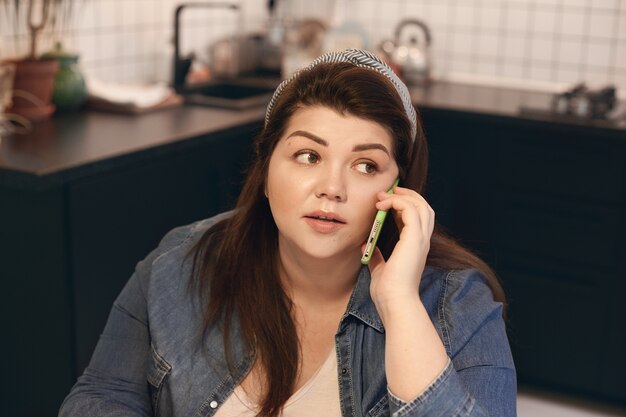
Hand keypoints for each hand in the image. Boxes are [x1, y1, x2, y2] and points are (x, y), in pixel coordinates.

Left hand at [366, 186, 434, 314]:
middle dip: (408, 195)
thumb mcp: (380, 268)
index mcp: (416, 247)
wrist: (394, 302)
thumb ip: (377, 255)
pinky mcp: (414, 239)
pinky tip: (382, 205)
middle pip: (424, 207)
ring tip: (384, 195)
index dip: (404, 205)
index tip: (386, 201)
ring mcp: (421, 239)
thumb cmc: (388, 291)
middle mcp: (422, 241)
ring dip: (402, 196)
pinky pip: (410, 210)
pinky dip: (397, 202)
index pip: (416, 218)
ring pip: (421, 205)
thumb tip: (365, 245)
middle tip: (390, 190)